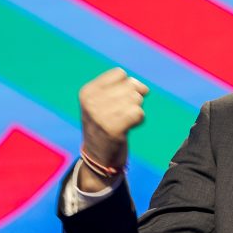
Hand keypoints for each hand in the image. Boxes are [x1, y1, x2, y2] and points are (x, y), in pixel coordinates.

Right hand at [77, 68, 148, 191]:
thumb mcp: (102, 101)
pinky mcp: (113, 129)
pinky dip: (139, 120)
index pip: (120, 74)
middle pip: (130, 85)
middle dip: (133, 99)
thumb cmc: (106, 125)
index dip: (126, 86)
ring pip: (136, 98)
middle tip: (122, 114)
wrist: (98, 158)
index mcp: (87, 92)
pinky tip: (129, 128)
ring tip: (124, 121)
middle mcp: (91, 102)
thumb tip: (144, 89)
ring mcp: (100, 115)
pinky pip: (138, 113)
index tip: (117, 102)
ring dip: (136, 110)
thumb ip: (123, 87)